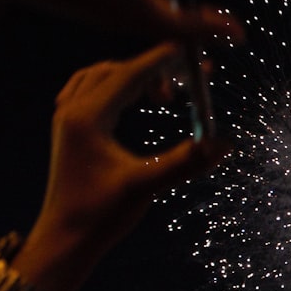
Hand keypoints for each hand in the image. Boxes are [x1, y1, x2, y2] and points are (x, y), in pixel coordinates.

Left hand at [19, 42, 230, 290]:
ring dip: (138, 76)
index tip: (194, 52)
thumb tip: (225, 144)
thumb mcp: (147, 186)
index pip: (131, 73)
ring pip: (105, 76)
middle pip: (119, 69)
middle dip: (158, 68)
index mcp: (86, 117)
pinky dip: (120, 86)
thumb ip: (187, 162)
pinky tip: (136, 100)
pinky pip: (94, 90)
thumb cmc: (100, 216)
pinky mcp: (72, 130)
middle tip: (193, 76)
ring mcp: (69, 119)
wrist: (64, 239)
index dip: (166, 60)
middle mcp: (73, 110)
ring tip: (168, 94)